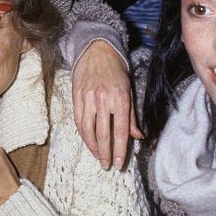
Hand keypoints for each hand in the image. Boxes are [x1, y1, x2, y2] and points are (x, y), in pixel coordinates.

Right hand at [72, 40, 141, 169]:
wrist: (97, 50)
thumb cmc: (117, 70)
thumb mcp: (130, 90)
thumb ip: (132, 115)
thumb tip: (138, 136)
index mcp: (120, 98)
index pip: (120, 129)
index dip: (120, 149)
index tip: (119, 163)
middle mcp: (103, 99)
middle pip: (103, 133)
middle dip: (105, 153)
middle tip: (107, 166)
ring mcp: (88, 97)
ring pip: (88, 129)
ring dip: (93, 147)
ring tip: (98, 157)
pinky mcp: (76, 96)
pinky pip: (79, 120)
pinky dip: (83, 134)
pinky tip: (88, 142)